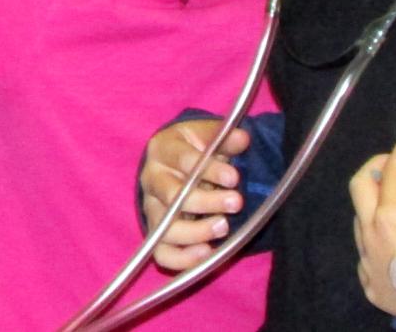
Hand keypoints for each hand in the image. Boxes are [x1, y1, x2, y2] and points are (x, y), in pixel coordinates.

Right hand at [139, 119, 249, 269]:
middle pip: (171, 195)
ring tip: (224, 227)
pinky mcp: (156, 233)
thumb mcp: (207, 137)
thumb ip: (225, 138)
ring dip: (196, 231)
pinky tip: (208, 252)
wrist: (175, 164)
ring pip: (165, 227)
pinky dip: (183, 258)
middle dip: (206, 202)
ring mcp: (151, 208)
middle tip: (236, 202)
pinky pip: (162, 253)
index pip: (182, 159)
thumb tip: (243, 138)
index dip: (209, 170)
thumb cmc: (193, 149)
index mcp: (162, 149)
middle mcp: (152, 179)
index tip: (234, 178)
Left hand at [350, 138, 395, 315]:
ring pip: (360, 223)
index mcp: (391, 213)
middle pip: (359, 188)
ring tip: (394, 205)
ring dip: (373, 209)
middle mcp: (371, 234)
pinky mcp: (371, 285)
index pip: (389, 173)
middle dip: (373, 170)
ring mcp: (367, 261)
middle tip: (390, 165)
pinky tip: (392, 244)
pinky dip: (376, 244)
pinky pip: (365, 257)